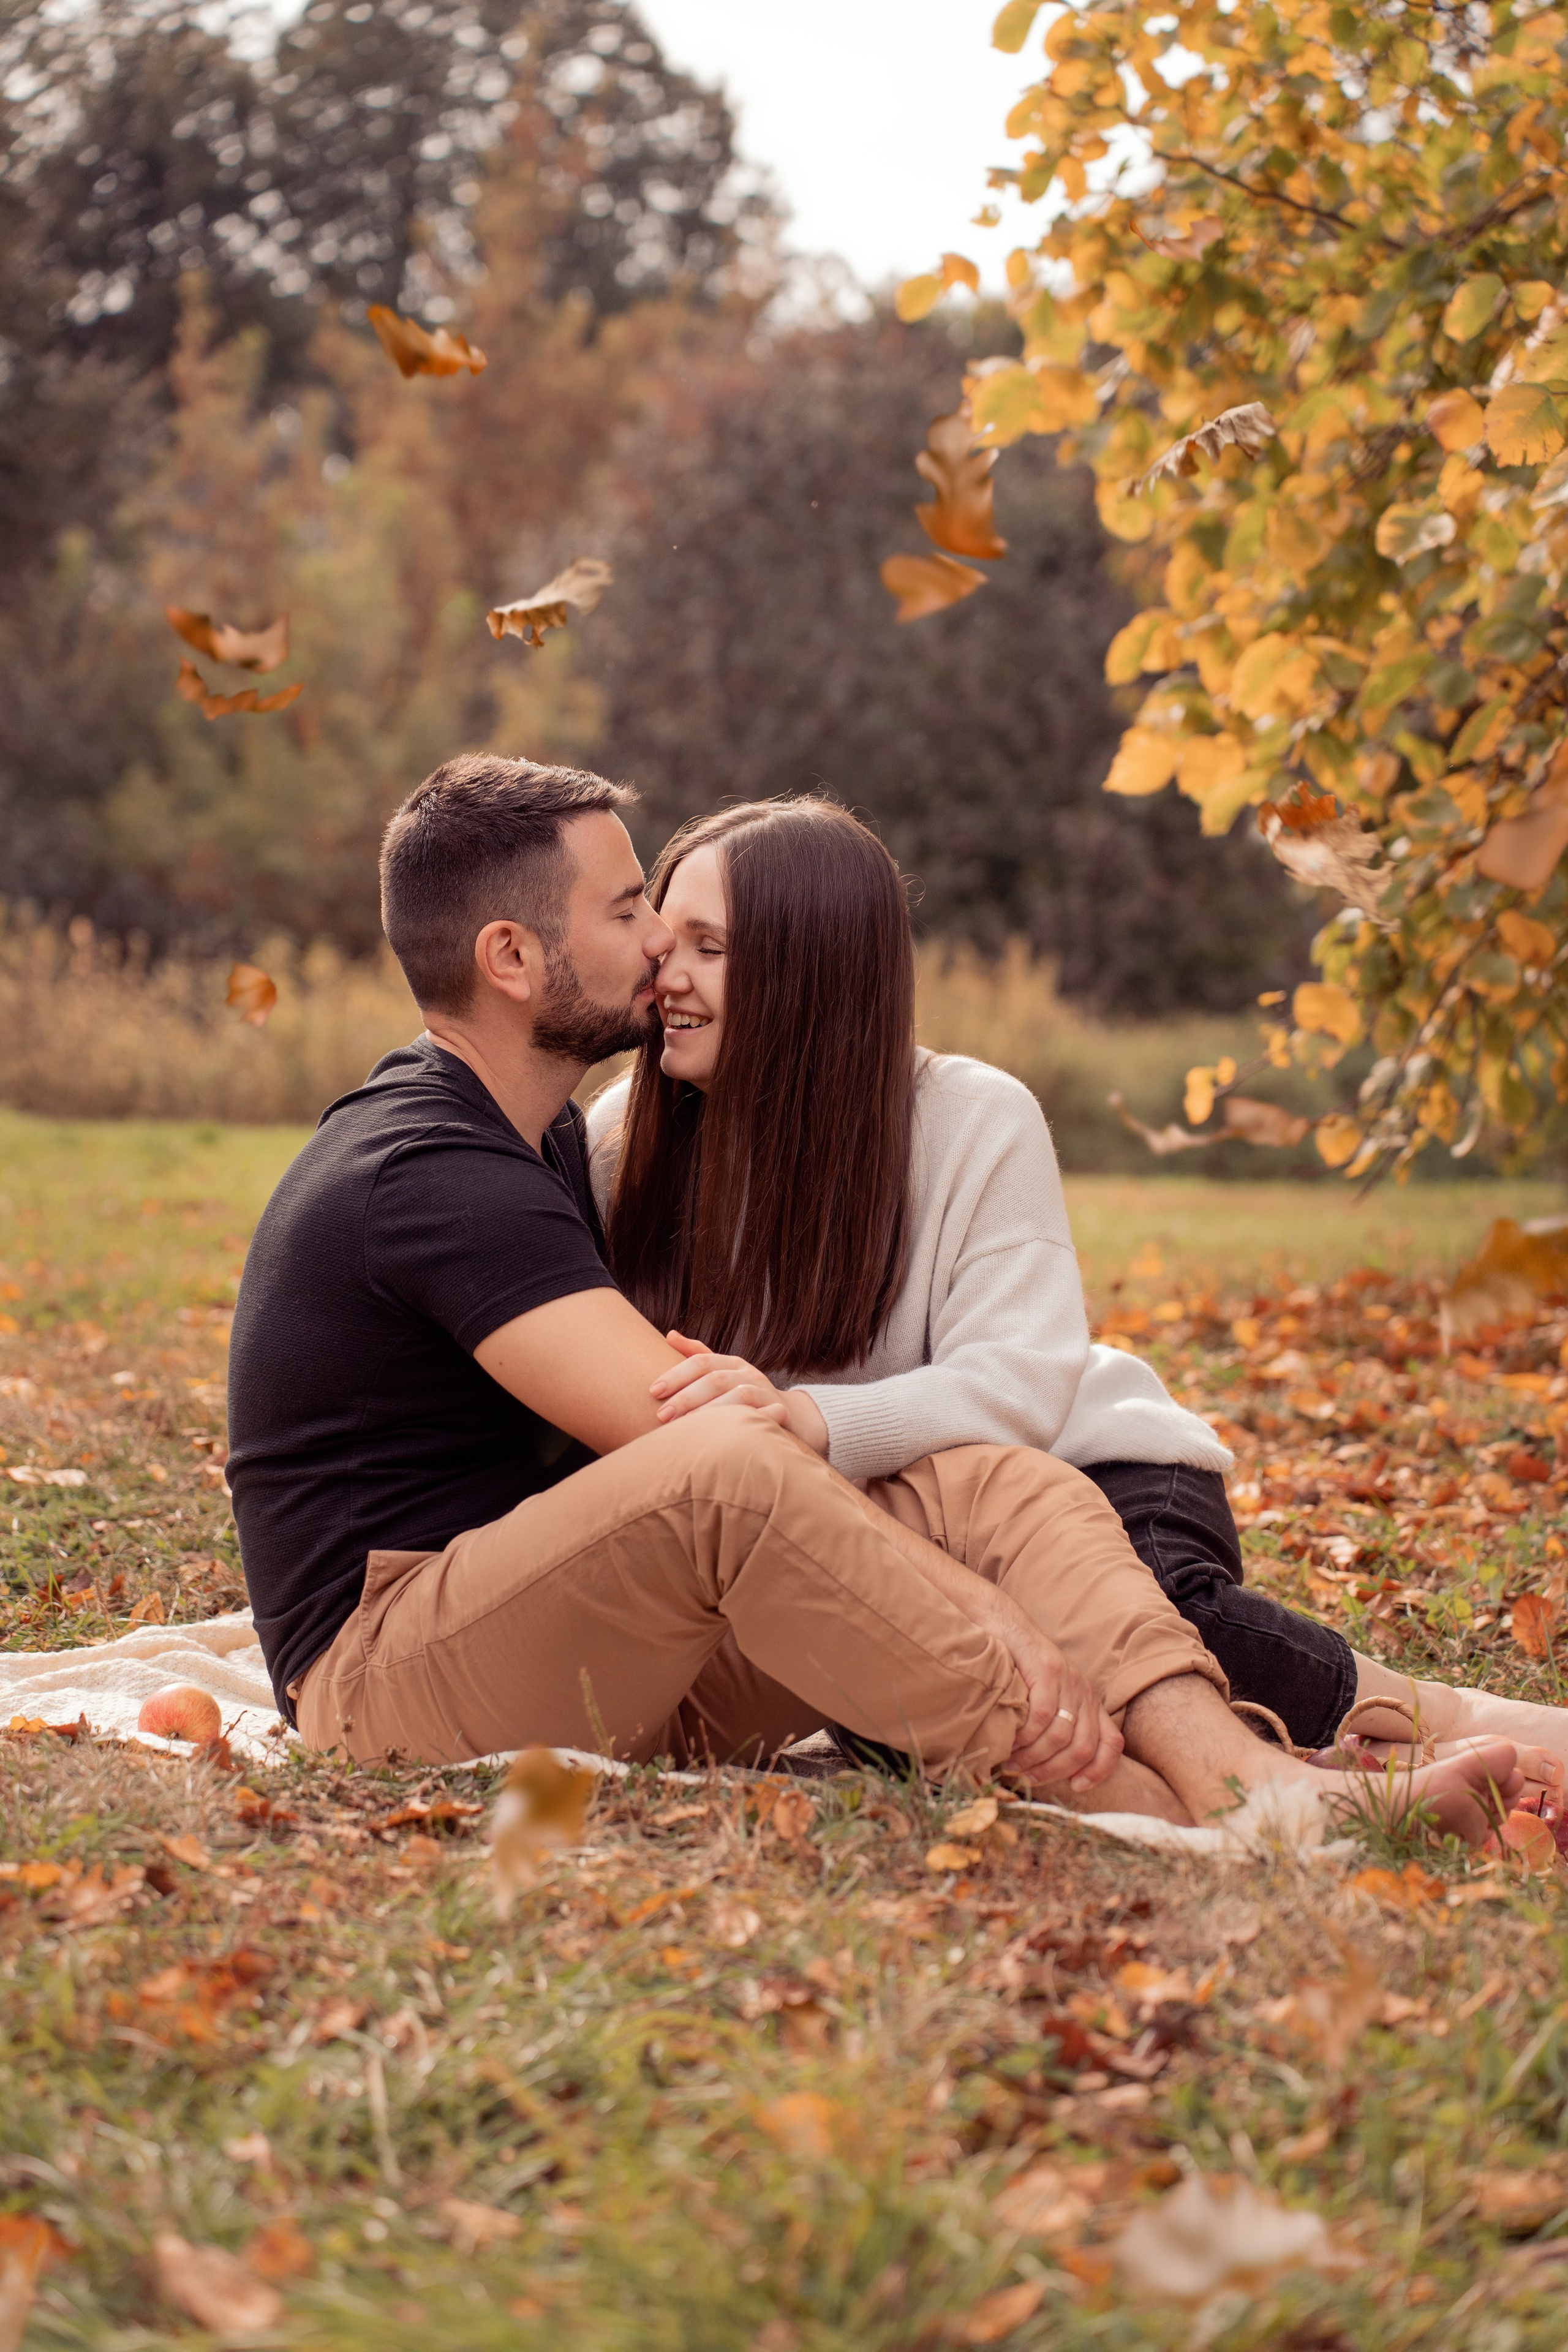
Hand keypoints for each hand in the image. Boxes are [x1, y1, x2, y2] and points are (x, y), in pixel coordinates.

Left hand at [649, 1332, 830, 1456]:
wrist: (792, 1416)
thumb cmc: (745, 1396)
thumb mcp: (722, 1374)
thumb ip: (697, 1356)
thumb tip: (669, 1334)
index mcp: (731, 1363)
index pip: (701, 1361)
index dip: (676, 1374)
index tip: (653, 1391)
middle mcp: (748, 1374)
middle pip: (716, 1379)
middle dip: (687, 1396)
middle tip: (662, 1414)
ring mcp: (766, 1393)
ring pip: (738, 1397)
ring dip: (710, 1411)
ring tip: (685, 1427)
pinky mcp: (779, 1413)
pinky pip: (761, 1417)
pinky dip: (742, 1423)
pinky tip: (720, 1436)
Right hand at [975, 1588, 1122, 1792]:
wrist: (1003, 1626)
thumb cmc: (1019, 1671)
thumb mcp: (1045, 1700)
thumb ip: (1054, 1728)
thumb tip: (1044, 1771)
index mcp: (1091, 1702)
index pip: (1111, 1743)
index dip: (1099, 1771)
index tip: (1076, 1787)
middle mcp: (1086, 1692)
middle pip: (1083, 1748)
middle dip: (1053, 1772)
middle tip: (1025, 1778)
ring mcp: (1069, 1680)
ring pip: (1062, 1736)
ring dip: (1034, 1757)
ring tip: (1012, 1762)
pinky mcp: (1048, 1670)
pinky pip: (1042, 1716)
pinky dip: (1026, 1736)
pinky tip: (1010, 1740)